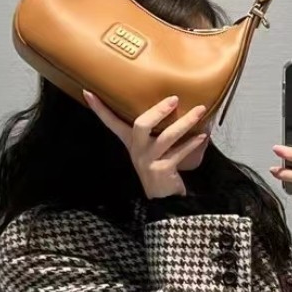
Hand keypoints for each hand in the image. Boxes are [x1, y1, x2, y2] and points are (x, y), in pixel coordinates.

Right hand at [83, 90, 209, 198]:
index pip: (111, 123)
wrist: (164, 199)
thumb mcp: (151, 149)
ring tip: (200, 111)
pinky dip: (192, 144)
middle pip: (141, 125)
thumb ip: (154, 132)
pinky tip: (202, 136)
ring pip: (166, 137)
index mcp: (131, 142)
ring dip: (185, 123)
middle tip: (174, 99)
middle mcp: (137, 150)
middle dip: (158, 111)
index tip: (88, 91)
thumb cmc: (159, 167)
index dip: (100, 109)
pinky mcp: (162, 170)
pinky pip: (179, 153)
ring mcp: (149, 160)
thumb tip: (173, 104)